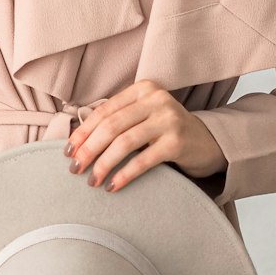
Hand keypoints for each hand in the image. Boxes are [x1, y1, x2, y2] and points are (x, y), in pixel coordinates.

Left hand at [63, 80, 227, 192]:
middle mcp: (157, 99)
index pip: (105, 110)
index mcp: (144, 88)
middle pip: (112, 125)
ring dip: (103, 164)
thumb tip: (76, 142)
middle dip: (89, 149)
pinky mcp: (178, 142)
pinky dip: (125, 174)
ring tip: (92, 181)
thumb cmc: (165, 132)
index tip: (68, 151)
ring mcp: (169, 119)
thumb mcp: (143, 117)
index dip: (83, 131)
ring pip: (124, 142)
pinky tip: (113, 186)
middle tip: (75, 168)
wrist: (207, 143)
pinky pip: (143, 160)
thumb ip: (117, 120)